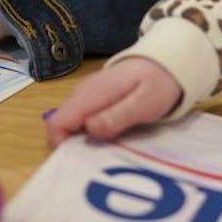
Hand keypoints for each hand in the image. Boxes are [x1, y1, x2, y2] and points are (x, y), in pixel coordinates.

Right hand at [45, 57, 181, 147]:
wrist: (164, 62)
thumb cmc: (156, 84)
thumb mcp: (142, 104)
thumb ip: (116, 117)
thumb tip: (89, 128)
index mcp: (88, 95)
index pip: (56, 123)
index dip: (62, 145)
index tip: (82, 159)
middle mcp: (81, 95)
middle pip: (60, 126)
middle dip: (72, 146)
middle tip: (97, 158)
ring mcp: (85, 96)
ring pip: (70, 125)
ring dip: (81, 141)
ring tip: (107, 150)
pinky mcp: (92, 100)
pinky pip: (81, 121)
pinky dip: (89, 134)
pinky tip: (110, 138)